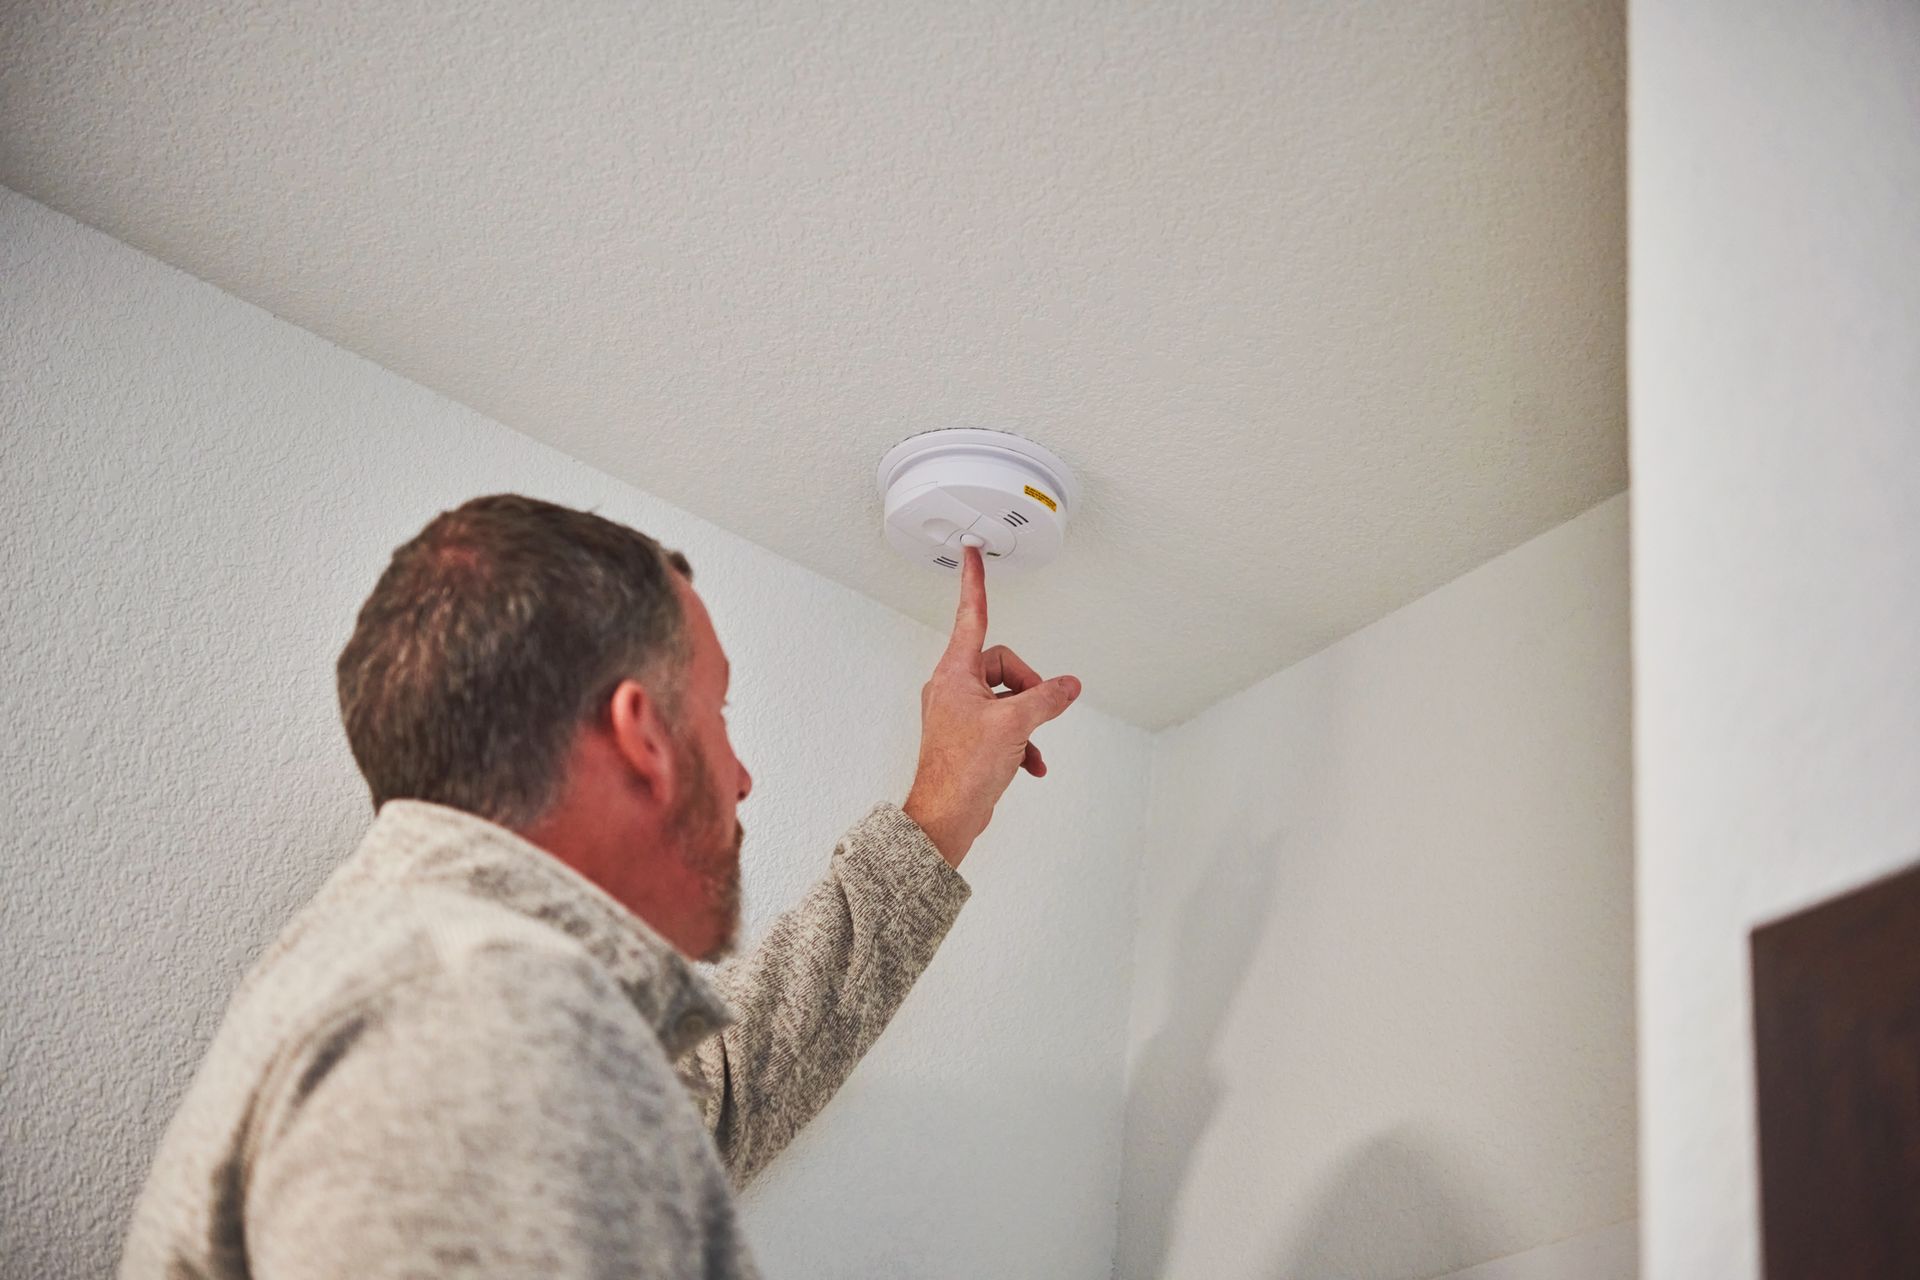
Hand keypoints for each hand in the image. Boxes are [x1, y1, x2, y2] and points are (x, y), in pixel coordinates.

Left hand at [902, 545, 1081, 867]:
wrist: (945, 818)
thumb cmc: (961, 772)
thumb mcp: (1015, 726)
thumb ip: (1046, 698)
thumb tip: (1068, 686)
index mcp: (955, 673)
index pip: (971, 615)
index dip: (974, 582)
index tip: (971, 552)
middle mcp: (954, 688)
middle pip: (1003, 666)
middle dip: (1028, 688)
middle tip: (1037, 714)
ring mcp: (960, 714)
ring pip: (1008, 699)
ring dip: (1028, 721)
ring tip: (1030, 746)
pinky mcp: (969, 737)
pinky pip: (1005, 725)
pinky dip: (1023, 742)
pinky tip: (1030, 764)